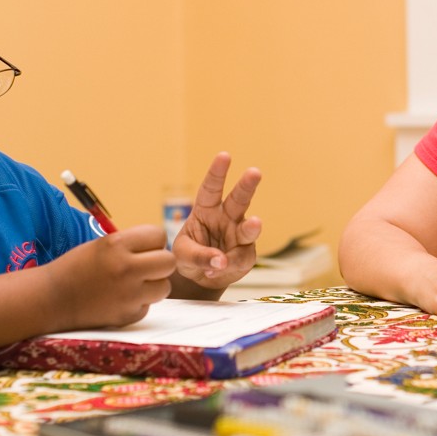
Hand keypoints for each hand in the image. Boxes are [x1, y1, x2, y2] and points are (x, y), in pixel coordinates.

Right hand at [48, 225, 176, 329]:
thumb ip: (132, 245)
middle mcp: (125, 269)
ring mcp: (128, 295)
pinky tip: (120, 300)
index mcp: (117, 245)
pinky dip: (139, 303)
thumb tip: (162, 247)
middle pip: (168, 262)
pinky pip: (148, 306)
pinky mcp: (127, 316)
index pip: (158, 235)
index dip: (152, 241)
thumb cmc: (77, 267)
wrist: (50, 299)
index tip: (141, 247)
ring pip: (164, 286)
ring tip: (133, 284)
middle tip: (144, 266)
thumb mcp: (102, 245)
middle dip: (159, 263)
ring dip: (153, 284)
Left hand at [172, 152, 261, 288]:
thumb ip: (198, 255)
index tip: (224, 156)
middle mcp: (226, 218)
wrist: (200, 279)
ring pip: (249, 228)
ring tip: (255, 224)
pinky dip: (230, 265)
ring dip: (253, 226)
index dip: (217, 172)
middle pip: (239, 199)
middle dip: (247, 185)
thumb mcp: (182, 255)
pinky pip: (242, 258)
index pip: (211, 188)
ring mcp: (239, 235)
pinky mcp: (246, 254)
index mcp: (206, 210)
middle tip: (254, 172)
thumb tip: (221, 260)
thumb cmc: (188, 257)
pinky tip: (218, 270)